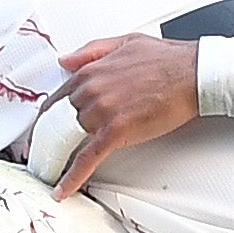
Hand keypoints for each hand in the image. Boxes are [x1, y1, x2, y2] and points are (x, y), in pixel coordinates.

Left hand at [46, 34, 203, 198]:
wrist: (194, 74)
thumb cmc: (167, 60)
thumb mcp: (123, 43)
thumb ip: (91, 52)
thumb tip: (65, 61)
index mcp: (90, 71)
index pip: (56, 99)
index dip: (46, 119)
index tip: (41, 131)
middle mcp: (90, 91)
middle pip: (55, 123)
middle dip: (45, 142)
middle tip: (39, 156)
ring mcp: (101, 112)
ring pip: (67, 141)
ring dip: (56, 160)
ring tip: (48, 172)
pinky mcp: (116, 132)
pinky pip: (86, 159)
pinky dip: (72, 177)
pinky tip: (62, 189)